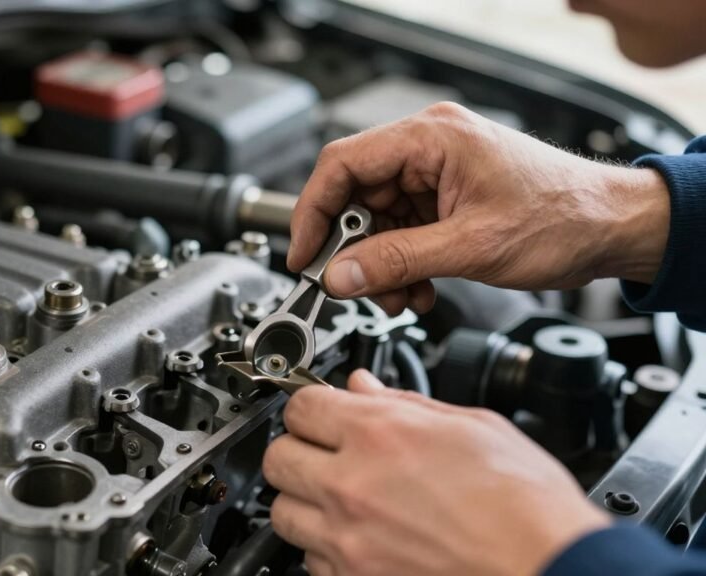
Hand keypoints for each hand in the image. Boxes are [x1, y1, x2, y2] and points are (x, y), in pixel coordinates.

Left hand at [262, 370, 610, 575]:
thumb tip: (364, 388)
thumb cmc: (526, 505)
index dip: (311, 405)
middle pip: (277, 457)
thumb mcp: (473, 427)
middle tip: (325, 453)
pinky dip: (326, 549)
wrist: (550, 570)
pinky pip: (310, 560)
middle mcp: (352, 485)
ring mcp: (348, 540)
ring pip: (283, 512)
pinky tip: (359, 537)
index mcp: (380, 435)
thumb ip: (405, 404)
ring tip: (341, 500)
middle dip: (298, 450)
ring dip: (305, 502)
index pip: (300, 405)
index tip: (321, 412)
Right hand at [289, 102, 669, 314]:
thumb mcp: (470, 246)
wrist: (614, 229)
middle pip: (355, 198)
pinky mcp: (445, 200)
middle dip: (353, 251)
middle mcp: (427, 150)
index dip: (313, 213)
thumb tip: (339, 276)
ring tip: (400, 297)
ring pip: (376, 223)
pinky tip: (419, 291)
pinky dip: (402, 267)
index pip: (341, 165)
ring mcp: (435, 175)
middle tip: (353, 288)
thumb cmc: (565, 216)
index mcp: (430, 138)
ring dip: (380, 267)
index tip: (303, 256)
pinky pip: (401, 234)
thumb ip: (396, 261)